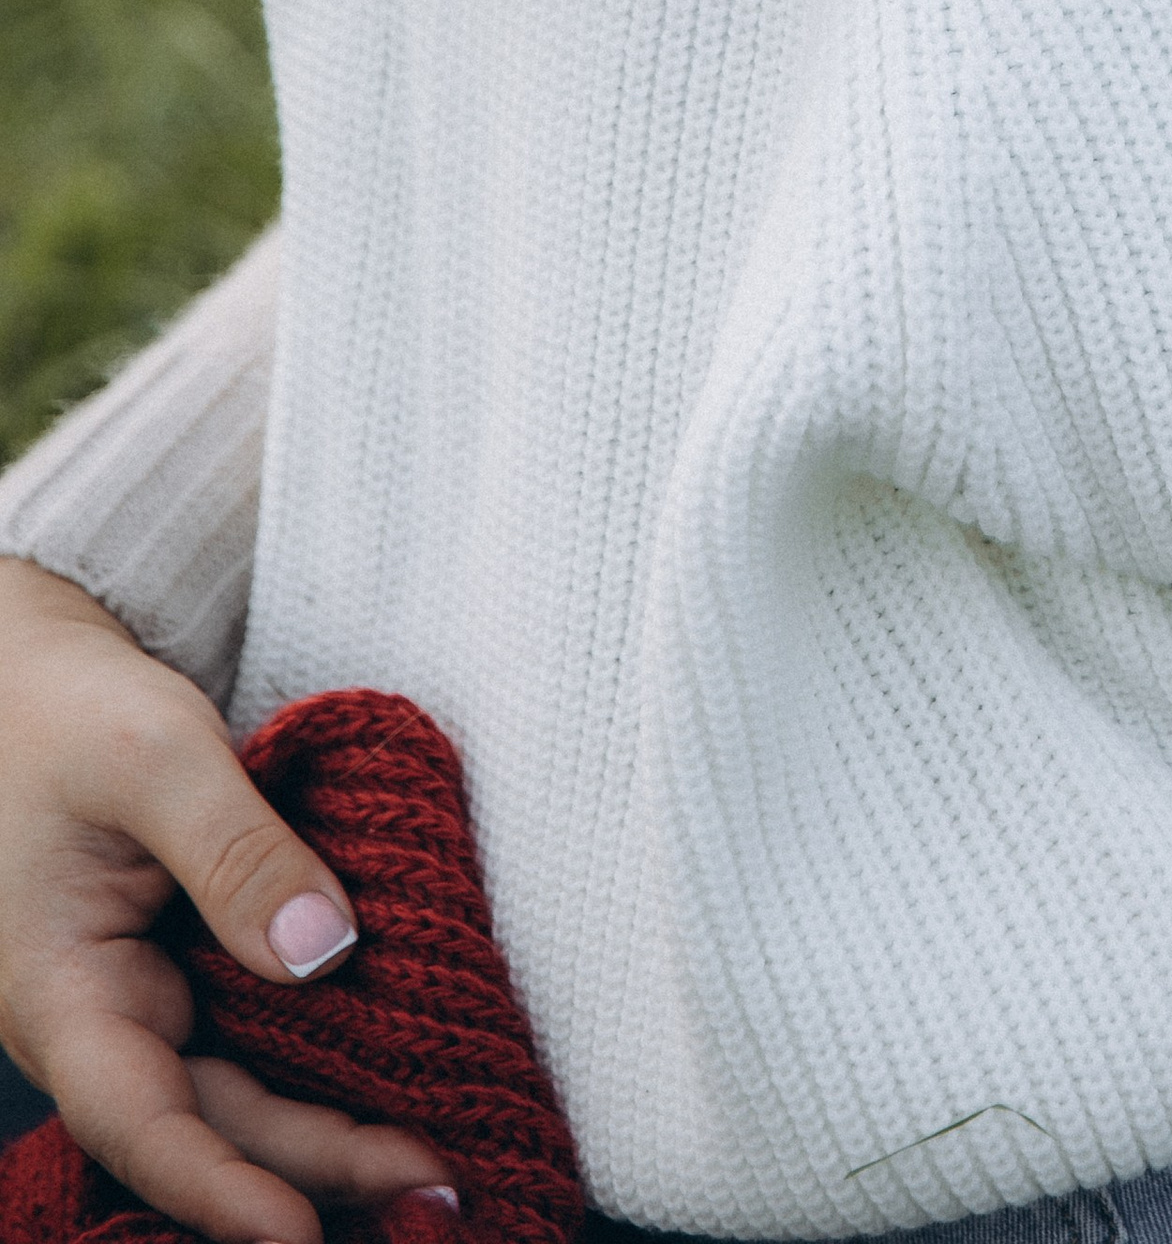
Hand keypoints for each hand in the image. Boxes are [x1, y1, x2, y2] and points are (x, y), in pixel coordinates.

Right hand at [0, 559, 451, 1243]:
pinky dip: (318, 1063)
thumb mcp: (152, 757)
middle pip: (212, 1123)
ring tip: (436, 1151)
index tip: (302, 1234)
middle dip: (315, 1169)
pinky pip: (253, 1037)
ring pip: (240, 1091)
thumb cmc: (66, 710)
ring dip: (327, 1128)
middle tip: (439, 1181)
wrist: (31, 675)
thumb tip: (325, 950)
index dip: (221, 1191)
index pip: (140, 1123)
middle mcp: (103, 1019)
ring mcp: (145, 997)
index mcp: (62, 995)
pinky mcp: (186, 967)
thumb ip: (236, 852)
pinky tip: (396, 1073)